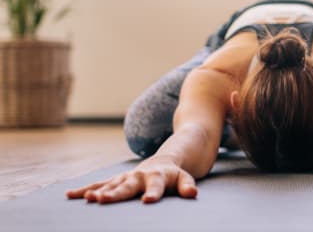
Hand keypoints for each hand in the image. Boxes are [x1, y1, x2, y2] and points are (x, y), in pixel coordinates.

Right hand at [65, 155, 196, 203]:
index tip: (147, 201)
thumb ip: (187, 185)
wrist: (163, 160)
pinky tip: (70, 195)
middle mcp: (139, 176)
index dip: (152, 194)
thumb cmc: (174, 175)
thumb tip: (193, 193)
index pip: (156, 187)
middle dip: (115, 193)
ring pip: (110, 184)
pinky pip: (100, 184)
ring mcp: (126, 177)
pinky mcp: (117, 179)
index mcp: (157, 177)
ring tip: (87, 199)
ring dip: (98, 191)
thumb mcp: (184, 178)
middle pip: (127, 186)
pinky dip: (86, 189)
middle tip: (101, 200)